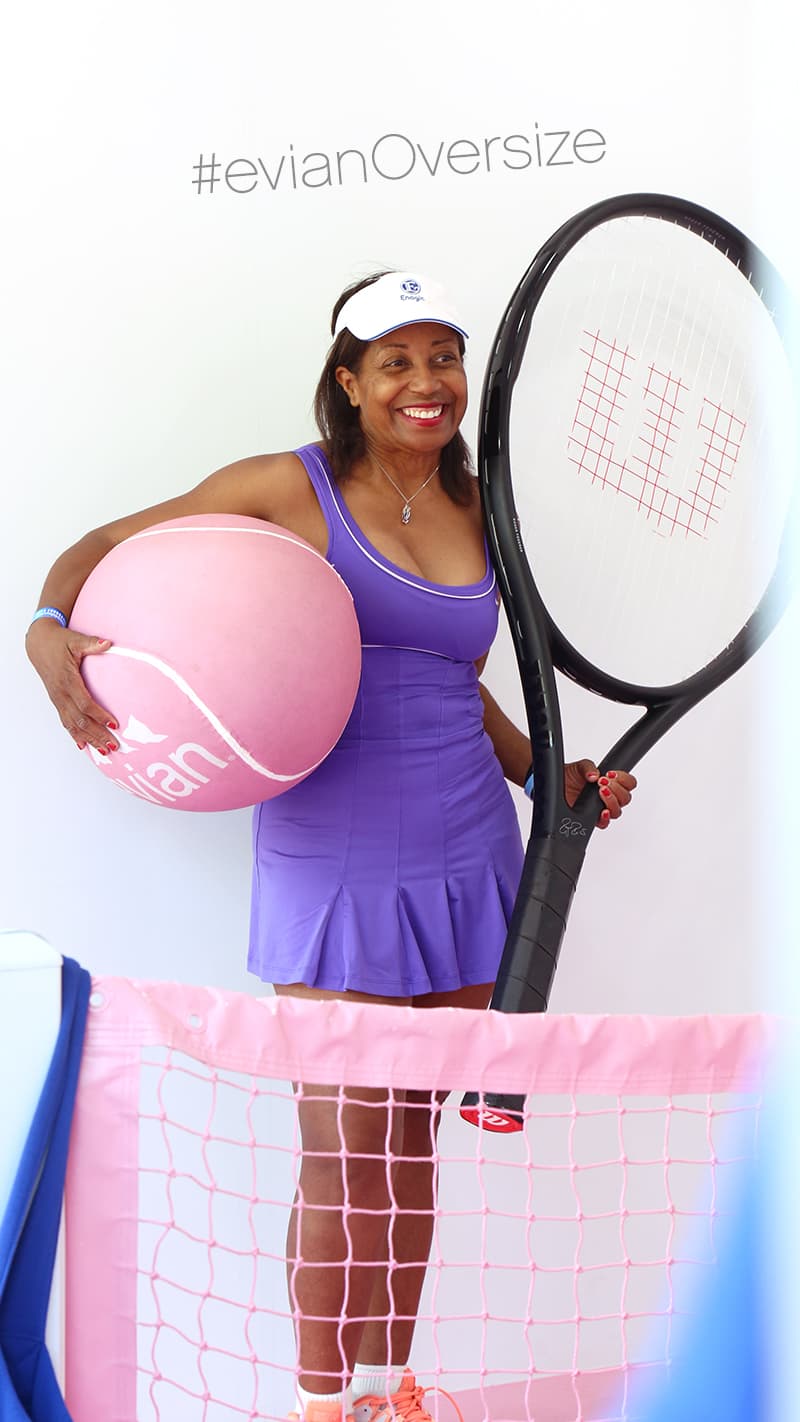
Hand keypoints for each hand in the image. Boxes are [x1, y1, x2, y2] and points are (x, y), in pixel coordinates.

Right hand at [26, 619, 118, 754]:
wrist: (38, 644)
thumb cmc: (58, 642)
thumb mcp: (75, 640)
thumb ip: (92, 643)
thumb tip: (108, 643)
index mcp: (67, 680)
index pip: (85, 703)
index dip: (99, 715)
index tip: (114, 725)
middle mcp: (61, 693)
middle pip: (80, 720)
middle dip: (98, 734)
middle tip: (114, 745)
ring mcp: (58, 699)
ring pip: (73, 725)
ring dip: (89, 738)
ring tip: (104, 750)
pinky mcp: (57, 701)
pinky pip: (65, 721)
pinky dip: (75, 735)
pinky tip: (83, 746)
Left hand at [564, 759, 636, 829]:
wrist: (555, 785)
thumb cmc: (568, 777)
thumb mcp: (578, 767)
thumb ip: (588, 767)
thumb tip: (594, 775)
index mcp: (611, 783)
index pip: (629, 783)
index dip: (624, 779)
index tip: (611, 774)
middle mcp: (608, 797)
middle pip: (626, 798)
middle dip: (617, 789)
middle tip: (603, 782)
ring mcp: (600, 808)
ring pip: (617, 811)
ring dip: (612, 800)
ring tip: (601, 791)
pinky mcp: (591, 818)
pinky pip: (605, 823)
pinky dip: (605, 818)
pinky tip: (602, 811)